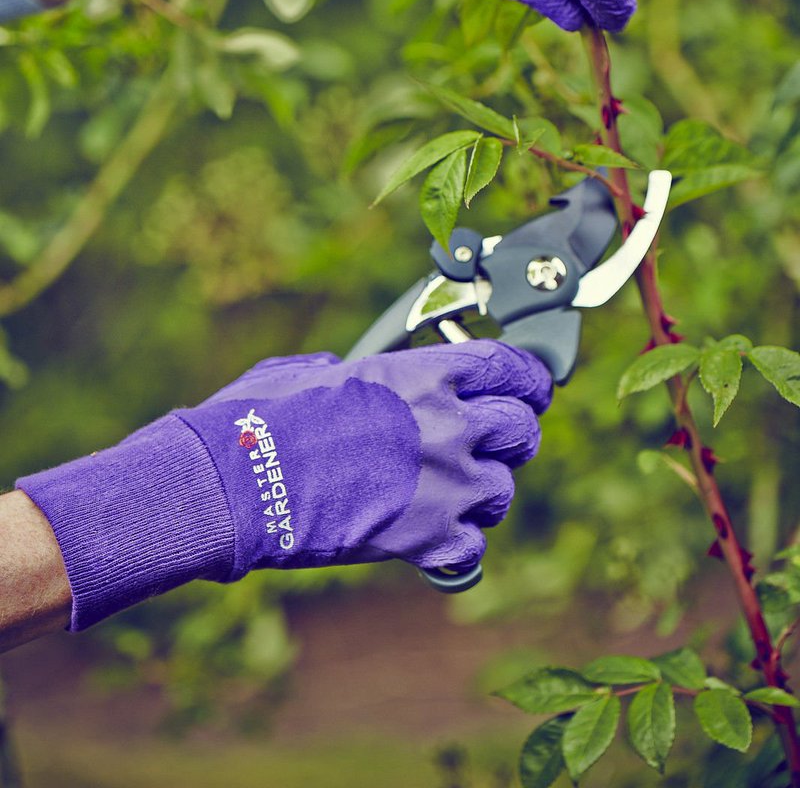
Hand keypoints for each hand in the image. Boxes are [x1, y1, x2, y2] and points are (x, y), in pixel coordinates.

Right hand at [17, 341, 551, 630]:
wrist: (234, 482)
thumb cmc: (259, 419)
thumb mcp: (310, 372)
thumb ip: (353, 372)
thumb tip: (349, 374)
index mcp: (422, 375)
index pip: (510, 368)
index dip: (527, 378)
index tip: (530, 389)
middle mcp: (447, 424)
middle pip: (522, 429)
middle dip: (510, 436)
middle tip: (489, 445)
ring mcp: (443, 484)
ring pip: (503, 490)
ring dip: (482, 492)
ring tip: (449, 495)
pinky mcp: (426, 539)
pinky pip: (472, 546)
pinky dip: (455, 546)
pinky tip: (429, 539)